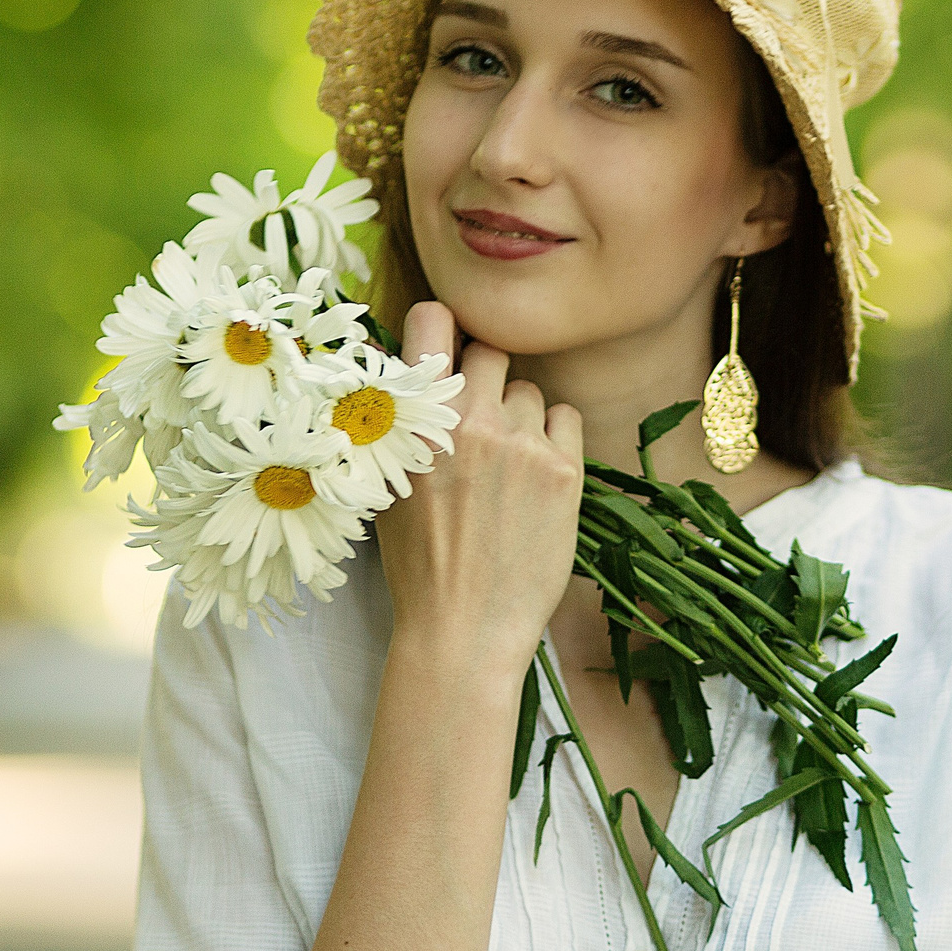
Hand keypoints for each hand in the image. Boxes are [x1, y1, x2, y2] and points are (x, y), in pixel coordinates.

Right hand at [373, 302, 585, 676]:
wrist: (463, 630)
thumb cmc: (418, 564)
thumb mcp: (386, 485)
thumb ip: (396, 421)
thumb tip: (397, 363)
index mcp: (416, 420)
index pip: (434, 320)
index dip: (441, 329)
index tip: (446, 348)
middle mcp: (469, 420)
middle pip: (492, 351)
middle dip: (486, 379)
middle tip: (480, 424)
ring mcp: (521, 443)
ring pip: (530, 390)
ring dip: (521, 416)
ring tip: (506, 470)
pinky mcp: (564, 470)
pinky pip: (565, 418)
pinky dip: (554, 439)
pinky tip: (535, 480)